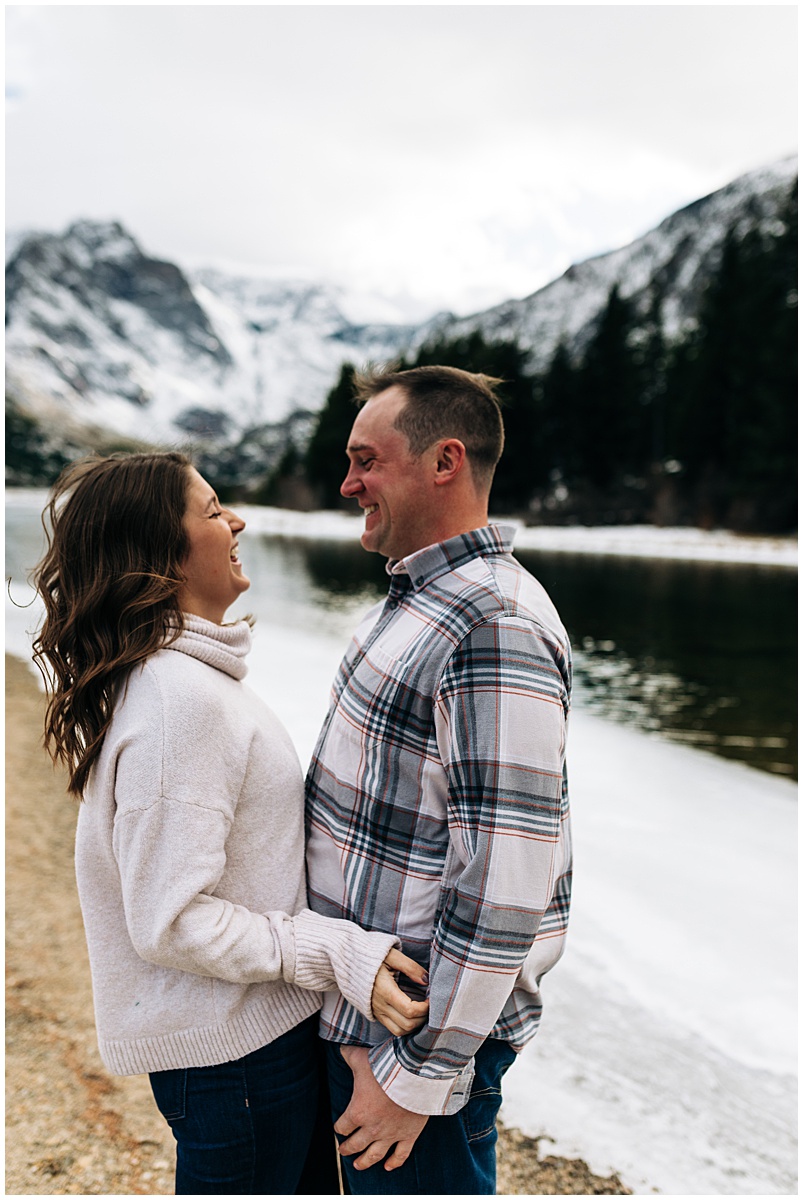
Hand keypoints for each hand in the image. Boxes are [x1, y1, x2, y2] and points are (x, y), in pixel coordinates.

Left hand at [335, 1045, 427, 1171]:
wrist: (415, 1074)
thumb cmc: (386, 1066)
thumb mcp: (362, 1057)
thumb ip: (349, 1055)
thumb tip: (339, 1047)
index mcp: (357, 1112)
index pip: (342, 1127)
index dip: (338, 1127)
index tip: (338, 1127)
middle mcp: (372, 1128)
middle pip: (355, 1145)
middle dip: (347, 1148)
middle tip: (343, 1150)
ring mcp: (391, 1134)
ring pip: (374, 1155)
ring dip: (364, 1162)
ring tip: (358, 1165)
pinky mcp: (409, 1135)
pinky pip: (400, 1155)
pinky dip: (394, 1163)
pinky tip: (388, 1167)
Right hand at [371, 949, 428, 1035]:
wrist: (350, 961)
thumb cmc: (374, 956)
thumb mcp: (393, 955)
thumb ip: (411, 967)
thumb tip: (427, 980)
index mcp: (385, 990)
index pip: (410, 1010)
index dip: (425, 1008)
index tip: (431, 998)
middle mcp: (380, 1005)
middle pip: (407, 1024)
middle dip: (423, 1017)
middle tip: (429, 1004)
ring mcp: (378, 1012)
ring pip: (400, 1031)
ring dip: (415, 1025)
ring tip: (421, 1010)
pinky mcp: (377, 1015)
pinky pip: (393, 1029)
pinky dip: (405, 1026)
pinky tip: (411, 1015)